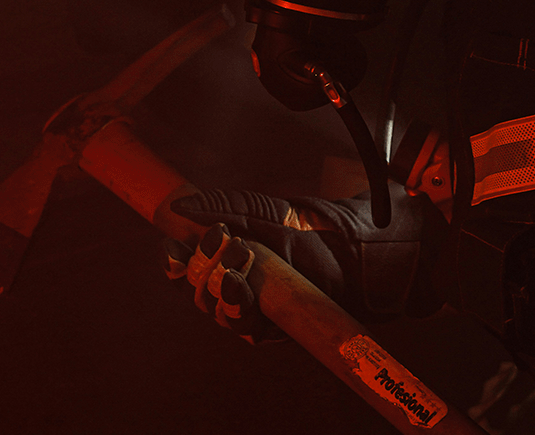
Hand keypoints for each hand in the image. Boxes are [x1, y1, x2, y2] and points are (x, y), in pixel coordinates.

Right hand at [166, 187, 437, 322]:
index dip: (172, 259)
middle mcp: (235, 283)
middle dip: (201, 266)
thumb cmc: (318, 232)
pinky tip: (241, 289)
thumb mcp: (271, 212)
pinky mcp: (271, 329)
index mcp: (227, 253)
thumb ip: (227, 207)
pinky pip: (241, 326)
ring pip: (214, 309)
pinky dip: (236, 307)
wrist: (362, 256)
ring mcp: (252, 309)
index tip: (175, 249)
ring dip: (217, 286)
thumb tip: (179, 204)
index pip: (183, 262)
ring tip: (237, 264)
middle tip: (226, 243)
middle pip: (193, 288)